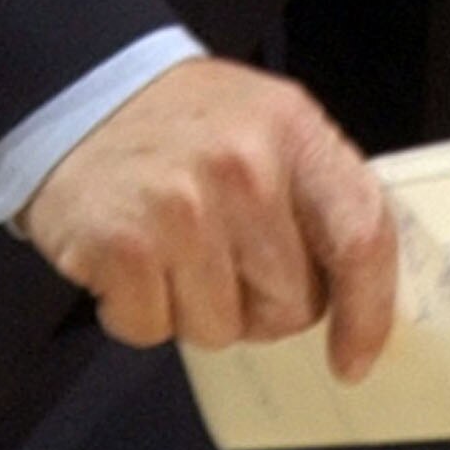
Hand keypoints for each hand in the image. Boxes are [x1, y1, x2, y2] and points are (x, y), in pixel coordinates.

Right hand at [17, 57, 398, 377]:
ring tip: (172, 245)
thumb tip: (359, 291)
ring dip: (194, 306)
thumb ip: (317, 193)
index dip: (368, 310)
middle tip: (224, 257)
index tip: (354, 356)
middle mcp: (244, 167)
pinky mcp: (123, 246)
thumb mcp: (268, 123)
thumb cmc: (183, 121)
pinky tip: (133, 256)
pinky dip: (139, 310)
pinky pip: (152, 331)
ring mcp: (182, 208)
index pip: (362, 234)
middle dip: (260, 303)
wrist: (81, 93)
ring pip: (220, 328)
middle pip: (290, 304)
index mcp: (294, 130)